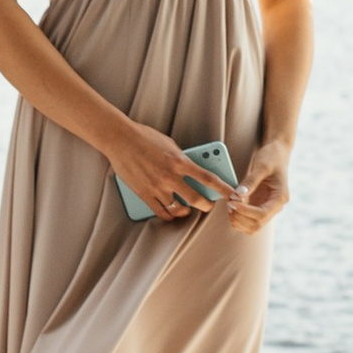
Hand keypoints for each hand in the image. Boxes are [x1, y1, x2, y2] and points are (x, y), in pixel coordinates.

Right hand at [105, 120, 232, 222]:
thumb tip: (191, 170)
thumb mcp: (170, 145)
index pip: (209, 178)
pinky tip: (171, 213)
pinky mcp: (144, 194)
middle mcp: (170, 176)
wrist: (120, 139)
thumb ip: (182, 159)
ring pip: (178, 209)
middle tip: (207, 205)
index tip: (233, 195)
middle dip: (206, 205)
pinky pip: (161, 212)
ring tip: (187, 210)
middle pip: (196, 199)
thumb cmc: (145, 137)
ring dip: (186, 212)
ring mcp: (157, 187)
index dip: (223, 189)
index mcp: (180, 161)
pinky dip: (169, 215)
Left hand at [227, 136, 292, 231]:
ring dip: (238, 220)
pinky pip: (247, 221)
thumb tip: (238, 195)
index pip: (262, 214)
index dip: (245, 211)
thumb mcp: (262, 166)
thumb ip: (250, 181)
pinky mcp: (259, 207)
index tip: (232, 202)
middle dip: (240, 217)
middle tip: (229, 203)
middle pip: (257, 224)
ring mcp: (267, 208)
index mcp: (280, 198)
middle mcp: (275, 207)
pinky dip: (237, 218)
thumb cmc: (271, 157)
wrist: (277, 153)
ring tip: (229, 205)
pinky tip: (232, 205)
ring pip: (251, 227)